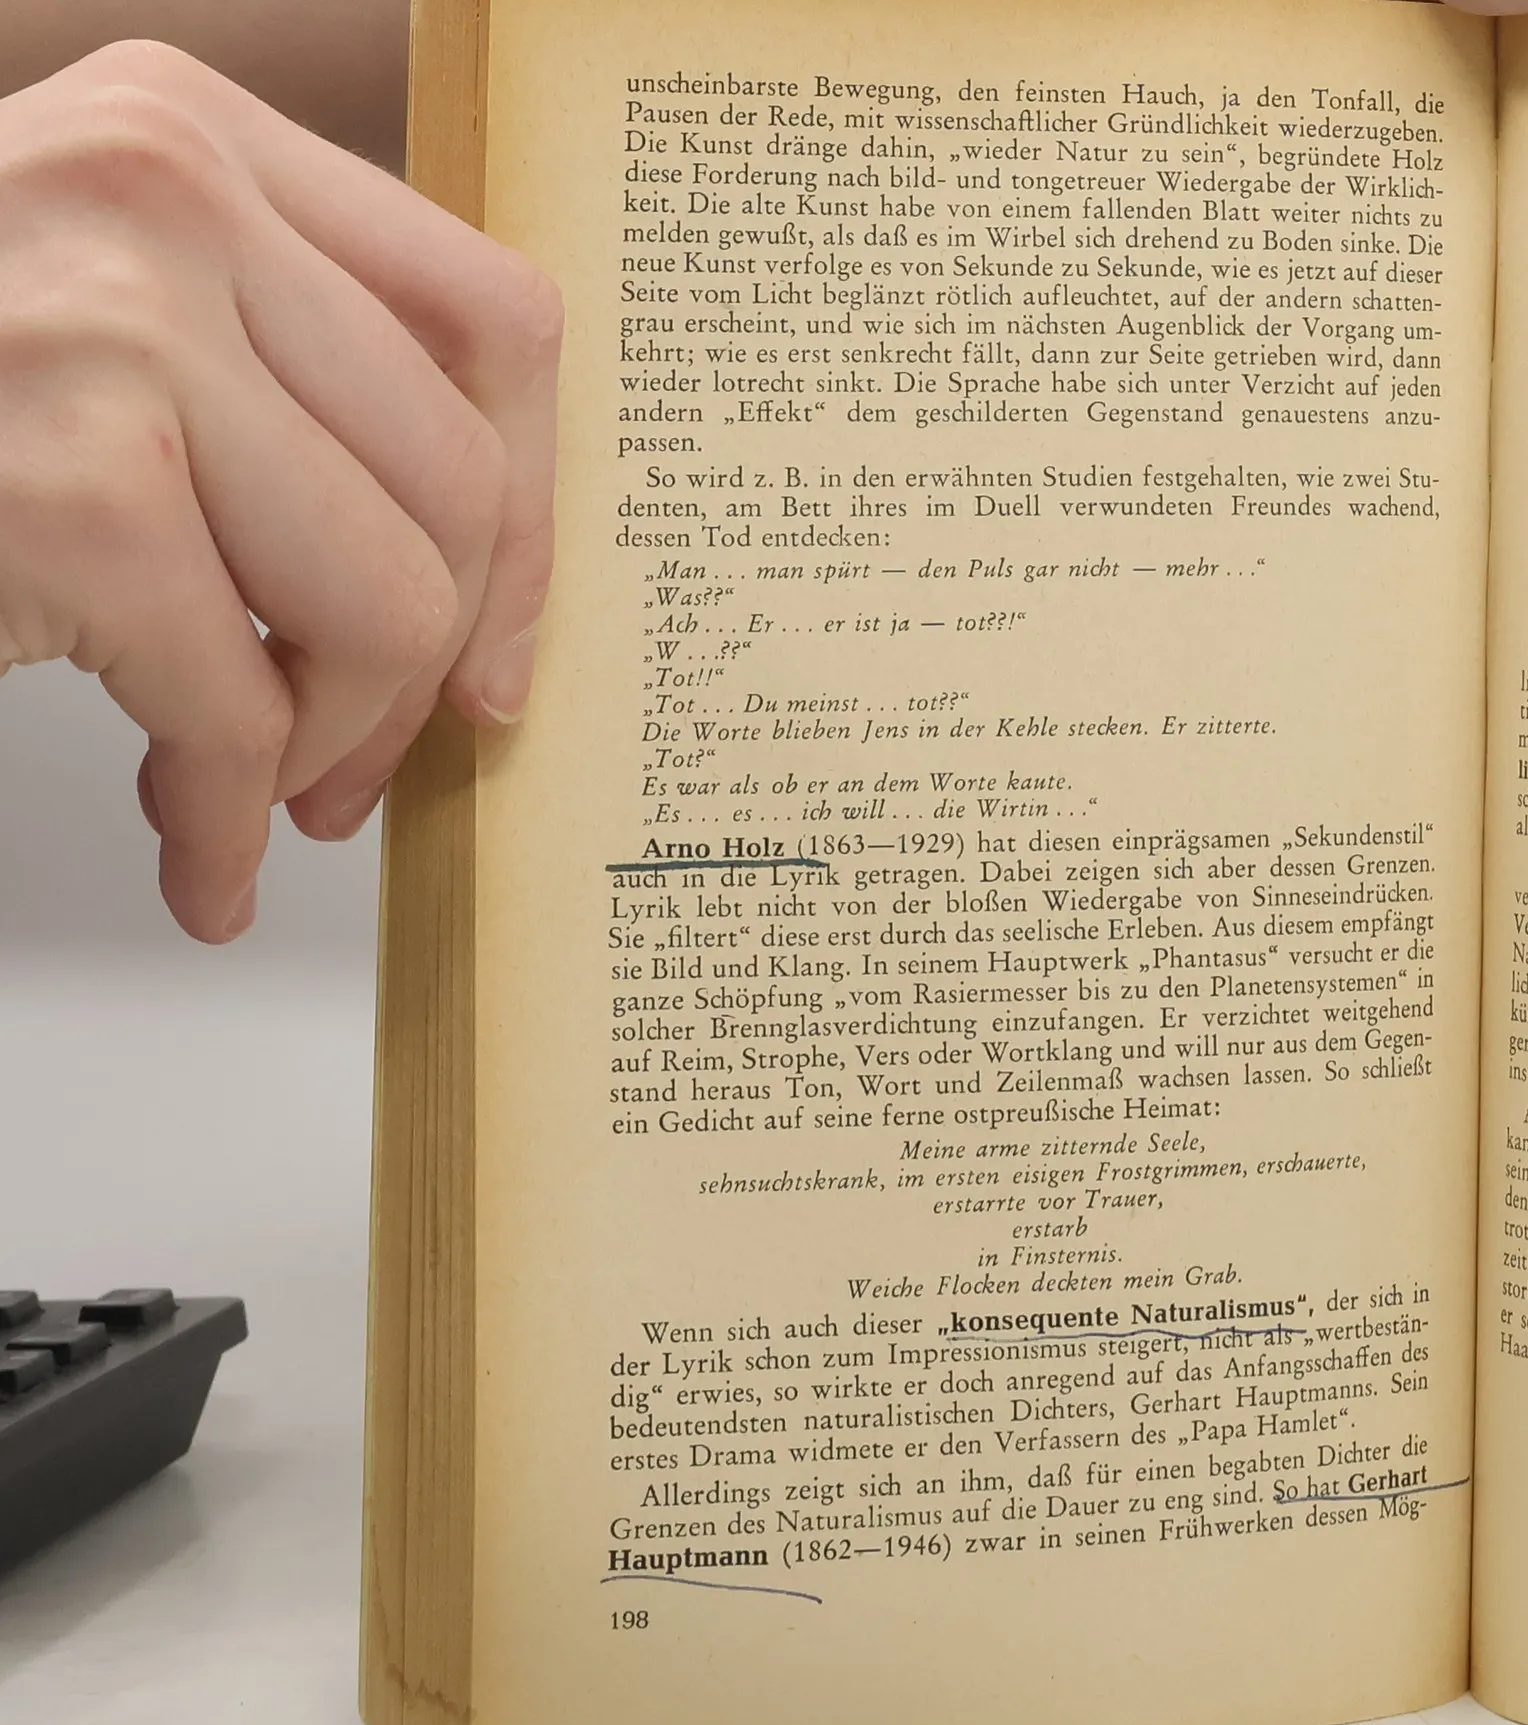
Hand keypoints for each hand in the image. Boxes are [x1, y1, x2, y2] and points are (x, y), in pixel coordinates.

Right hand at [0, 40, 559, 941]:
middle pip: (461, 491)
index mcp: (197, 136)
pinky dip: (229, 826)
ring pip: (389, 608)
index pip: (496, 325)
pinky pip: (247, 718)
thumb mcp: (106, 317)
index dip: (532, 521)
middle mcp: (165, 198)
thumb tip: (484, 579)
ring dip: (327, 750)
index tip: (497, 650)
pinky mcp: (66, 490)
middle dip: (422, 675)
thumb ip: (281, 382)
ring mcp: (112, 334)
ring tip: (252, 794)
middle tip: (350, 764)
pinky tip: (196, 857)